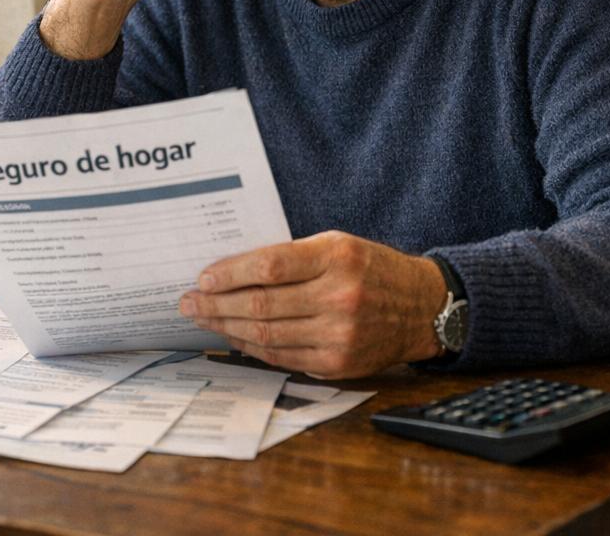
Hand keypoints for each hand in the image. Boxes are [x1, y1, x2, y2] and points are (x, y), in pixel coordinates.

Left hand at [178, 232, 447, 378]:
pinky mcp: (339, 364)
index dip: (229, 274)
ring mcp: (340, 335)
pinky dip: (252, 347)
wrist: (421, 306)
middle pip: (262, 304)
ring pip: (268, 334)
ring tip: (202, 319)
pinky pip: (283, 357)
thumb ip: (291, 256)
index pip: (269, 266)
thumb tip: (233, 271)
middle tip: (188, 303)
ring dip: (227, 327)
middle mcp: (339, 297)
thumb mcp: (336, 244)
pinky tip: (233, 336)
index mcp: (336, 257)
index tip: (202, 278)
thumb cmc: (369, 268)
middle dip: (217, 304)